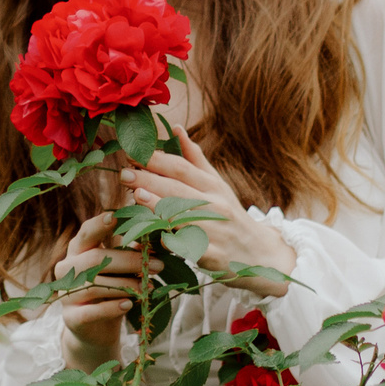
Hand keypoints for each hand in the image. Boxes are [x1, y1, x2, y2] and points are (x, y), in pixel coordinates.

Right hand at [51, 211, 160, 369]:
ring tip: (148, 288)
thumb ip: (129, 251)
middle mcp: (66, 269)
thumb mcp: (119, 269)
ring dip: (127, 285)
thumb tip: (154, 234)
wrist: (95, 330)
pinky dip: (113, 307)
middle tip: (158, 265)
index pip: (86, 232)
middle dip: (130, 261)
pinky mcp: (71, 317)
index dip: (100, 224)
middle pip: (96, 259)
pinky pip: (92, 311)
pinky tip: (129, 305)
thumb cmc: (110, 291)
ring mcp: (66, 294)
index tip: (115, 217)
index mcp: (77, 251)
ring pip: (95, 285)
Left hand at [117, 141, 292, 296]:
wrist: (259, 253)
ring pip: (186, 217)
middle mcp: (215, 206)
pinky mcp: (215, 256)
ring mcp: (216, 231)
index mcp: (213, 186)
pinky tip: (159, 239)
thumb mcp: (217, 185)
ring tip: (138, 196)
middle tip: (125, 174)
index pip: (182, 169)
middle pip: (179, 191)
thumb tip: (176, 129)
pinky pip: (194, 249)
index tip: (133, 152)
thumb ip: (195, 159)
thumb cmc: (229, 215)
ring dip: (161, 207)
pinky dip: (177, 244)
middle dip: (151, 181)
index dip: (158, 160)